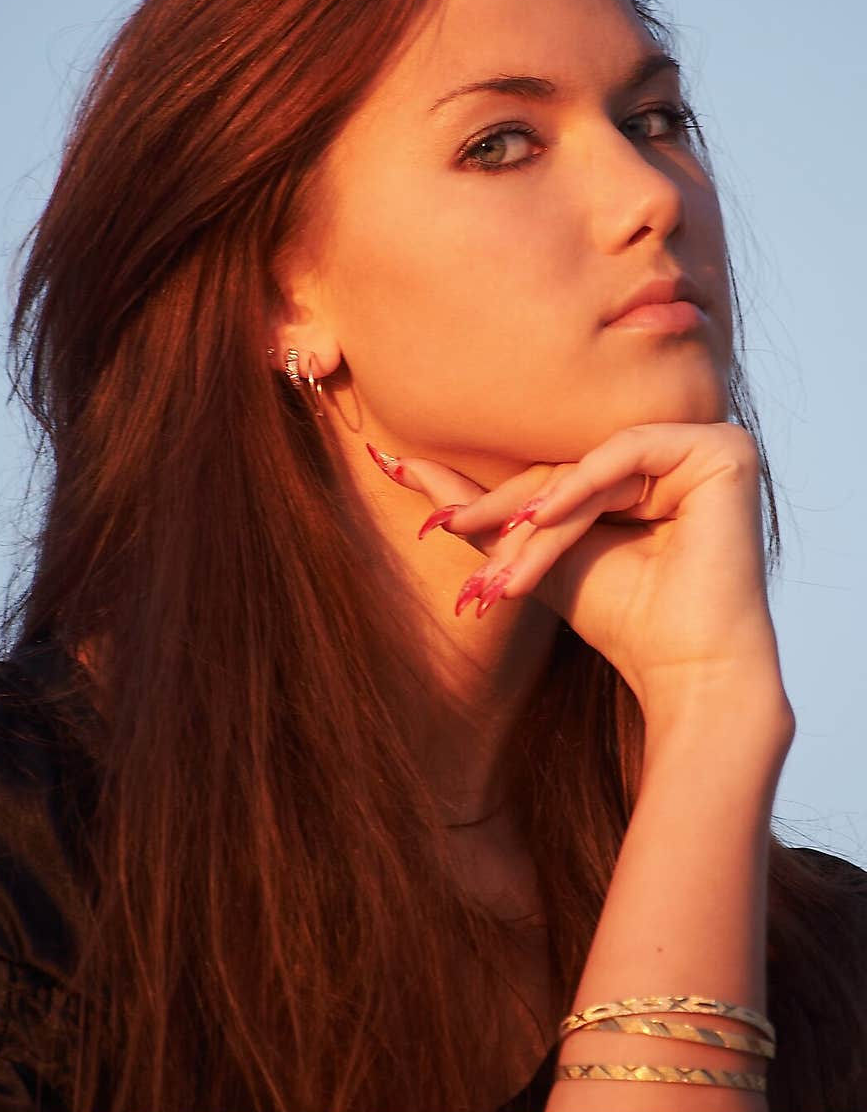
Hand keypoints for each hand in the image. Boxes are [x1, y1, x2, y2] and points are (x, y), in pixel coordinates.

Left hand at [368, 423, 791, 734]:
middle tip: (453, 533)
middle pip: (570, 465)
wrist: (686, 671)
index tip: (437, 525)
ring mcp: (706, 441)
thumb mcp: (530, 552)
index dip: (496, 503)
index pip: (556, 470)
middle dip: (508, 512)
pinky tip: (540, 519)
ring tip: (502, 567)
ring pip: (591, 466)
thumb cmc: (621, 617)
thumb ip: (472, 505)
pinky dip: (580, 487)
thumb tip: (388, 458)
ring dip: (539, 520)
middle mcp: (678, 446)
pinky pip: (628, 452)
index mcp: (645, 465)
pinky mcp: (724, 449)